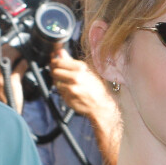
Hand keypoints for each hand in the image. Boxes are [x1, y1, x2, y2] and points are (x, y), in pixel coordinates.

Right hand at [0, 46, 28, 113]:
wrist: (6, 116)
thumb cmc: (5, 103)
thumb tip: (7, 66)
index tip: (6, 46)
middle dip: (7, 49)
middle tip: (15, 46)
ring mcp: (1, 80)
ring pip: (6, 61)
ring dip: (15, 54)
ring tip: (20, 51)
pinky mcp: (11, 84)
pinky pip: (16, 70)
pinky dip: (22, 65)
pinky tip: (25, 62)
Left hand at [51, 49, 121, 164]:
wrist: (111, 113)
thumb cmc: (104, 93)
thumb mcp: (91, 72)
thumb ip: (72, 62)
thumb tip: (58, 51)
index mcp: (84, 68)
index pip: (59, 60)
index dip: (57, 62)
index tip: (59, 62)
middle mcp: (78, 78)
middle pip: (54, 71)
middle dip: (57, 73)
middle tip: (67, 78)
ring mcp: (74, 91)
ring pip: (57, 83)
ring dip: (61, 85)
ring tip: (74, 89)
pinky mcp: (72, 102)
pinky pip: (62, 95)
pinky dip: (65, 96)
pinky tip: (76, 98)